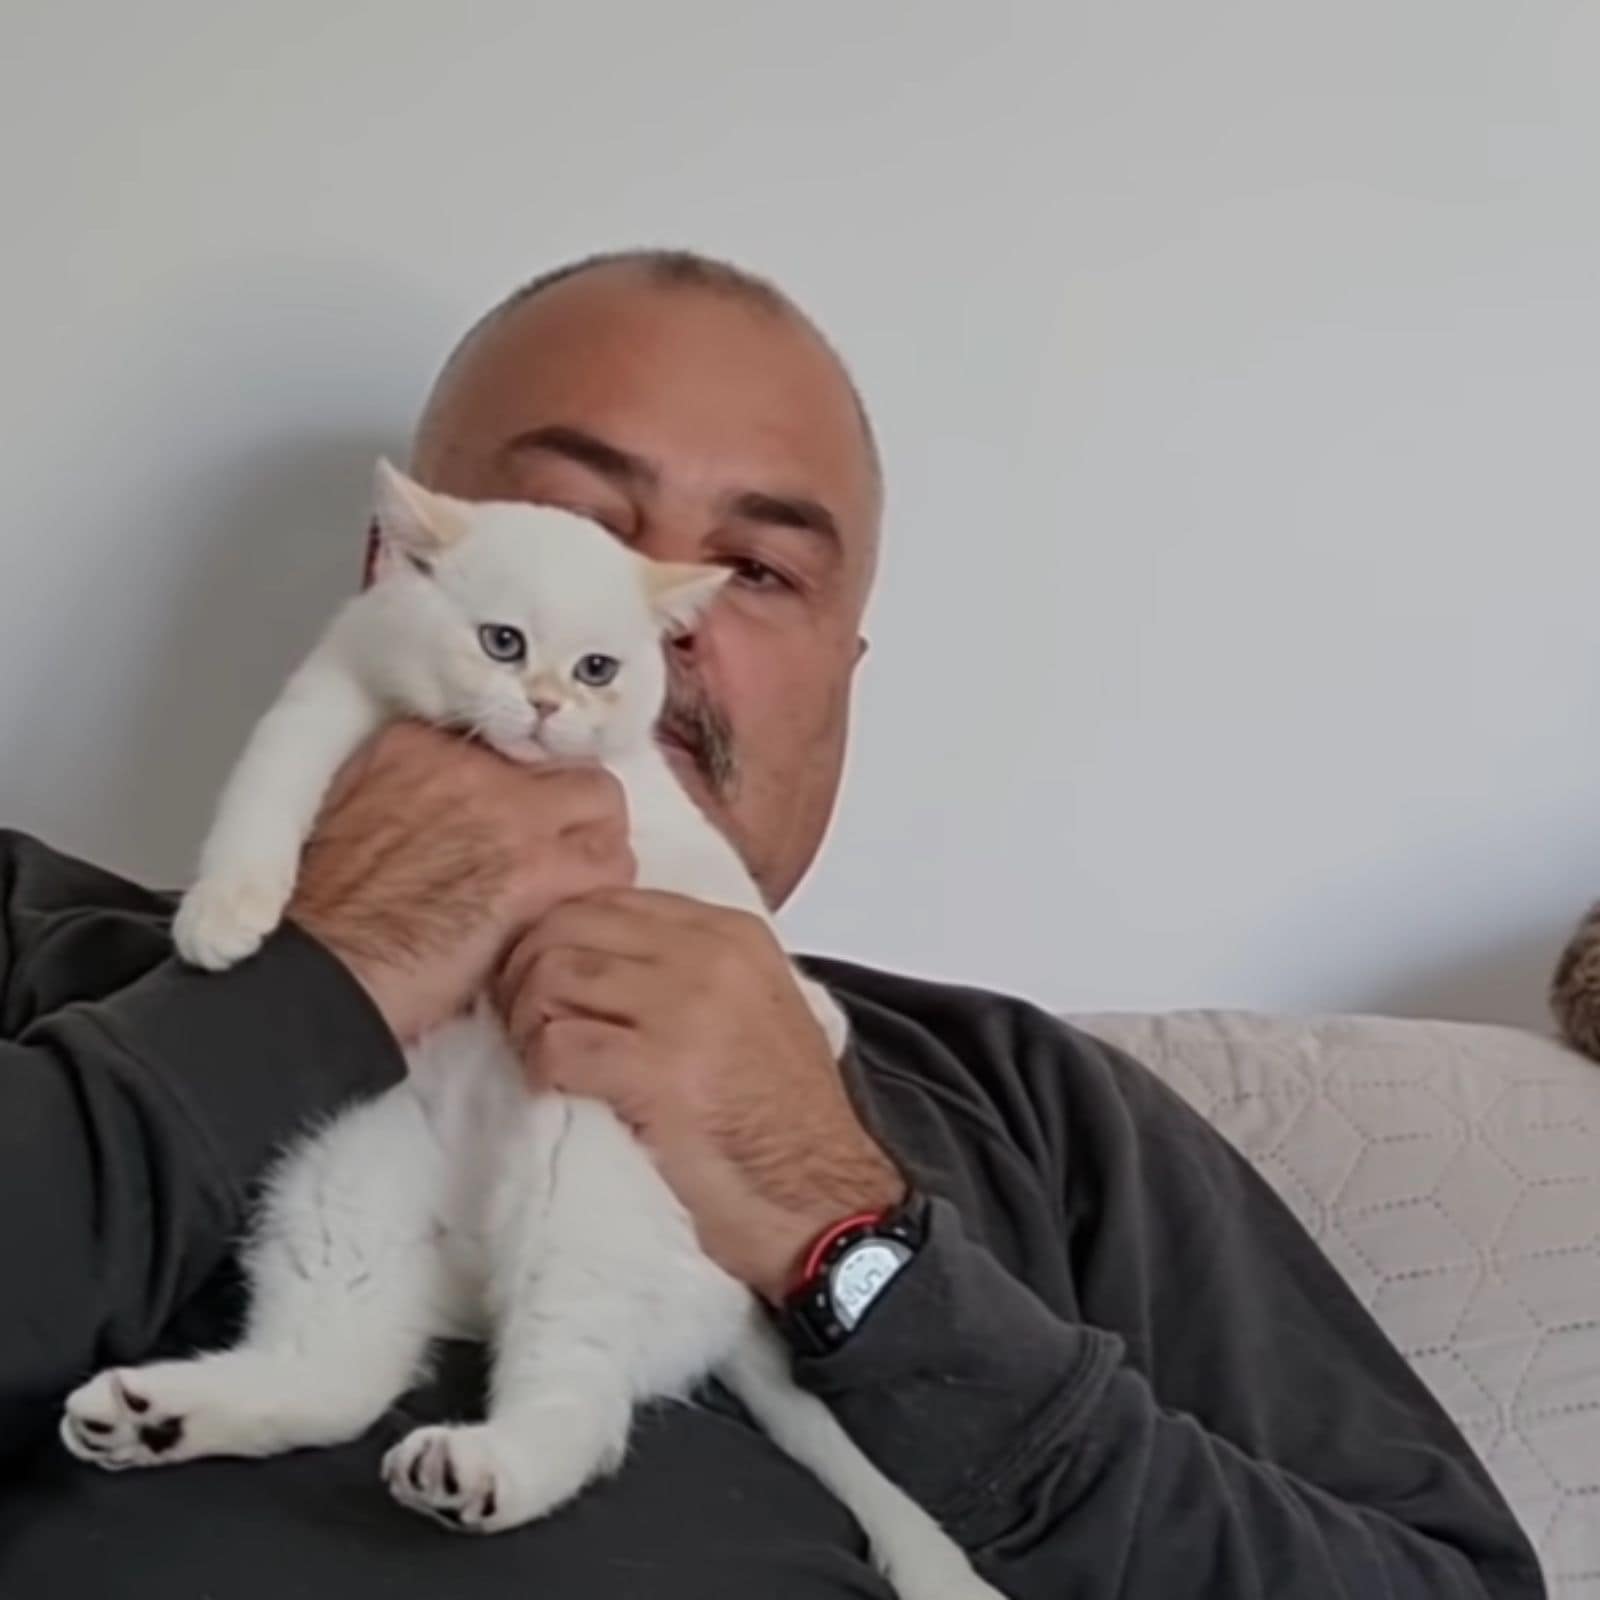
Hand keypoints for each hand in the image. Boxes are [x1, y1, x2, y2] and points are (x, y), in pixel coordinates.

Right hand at [290, 723, 632, 1042]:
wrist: (316, 973)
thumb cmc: (325, 917)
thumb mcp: (354, 815)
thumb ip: (412, 796)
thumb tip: (456, 815)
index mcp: (417, 744)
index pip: (511, 744)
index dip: (524, 790)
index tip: (519, 826)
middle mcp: (468, 762)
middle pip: (562, 762)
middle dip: (571, 809)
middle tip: (561, 856)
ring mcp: (508, 810)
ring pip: (601, 802)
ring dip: (596, 846)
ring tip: (574, 889)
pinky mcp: (537, 869)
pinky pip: (610, 865)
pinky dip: (601, 892)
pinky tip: (573, 919)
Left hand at [494, 891, 905, 1300]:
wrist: (819, 1199)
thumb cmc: (781, 1119)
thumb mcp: (756, 1006)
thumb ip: (691, 966)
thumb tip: (598, 951)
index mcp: (733, 933)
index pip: (608, 896)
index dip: (557, 933)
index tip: (545, 978)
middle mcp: (711, 956)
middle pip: (569, 925)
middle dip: (525, 970)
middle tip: (522, 1019)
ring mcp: (686, 1010)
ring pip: (553, 974)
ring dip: (527, 1019)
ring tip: (538, 1055)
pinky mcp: (660, 1073)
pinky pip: (558, 1043)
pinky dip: (539, 1067)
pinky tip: (555, 1089)